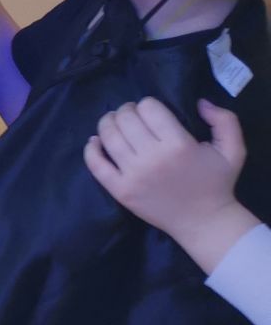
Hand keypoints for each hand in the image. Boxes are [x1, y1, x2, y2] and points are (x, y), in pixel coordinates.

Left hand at [84, 98, 259, 270]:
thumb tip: (200, 102)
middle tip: (132, 115)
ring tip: (115, 122)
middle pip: (126, 119)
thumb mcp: (233, 150)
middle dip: (127, 110)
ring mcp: (133, 175)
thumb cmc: (217, 184)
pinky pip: (95, 164)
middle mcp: (152, 158)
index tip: (152, 111)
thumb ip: (225, 120)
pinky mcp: (120, 190)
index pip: (148, 108)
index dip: (148, 104)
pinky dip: (91, 149)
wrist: (204, 222)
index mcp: (179, 145)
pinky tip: (96, 142)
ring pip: (108, 136)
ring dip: (108, 123)